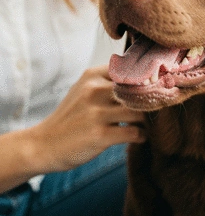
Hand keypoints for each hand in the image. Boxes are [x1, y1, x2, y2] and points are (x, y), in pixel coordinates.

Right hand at [28, 65, 145, 172]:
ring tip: (143, 125)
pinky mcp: (99, 135)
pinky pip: (134, 132)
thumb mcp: (83, 90)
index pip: (130, 70)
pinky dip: (141, 136)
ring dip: (145, 121)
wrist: (42, 144)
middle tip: (151, 112)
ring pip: (139, 112)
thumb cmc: (71, 117)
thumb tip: (143, 79)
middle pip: (138, 91)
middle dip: (148, 103)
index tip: (151, 90)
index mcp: (91, 76)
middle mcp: (94, 91)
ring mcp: (96, 113)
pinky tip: (138, 137)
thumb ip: (107, 81)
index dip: (145, 80)